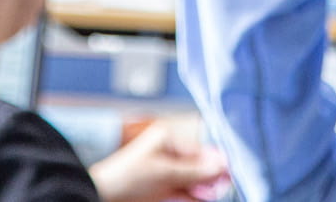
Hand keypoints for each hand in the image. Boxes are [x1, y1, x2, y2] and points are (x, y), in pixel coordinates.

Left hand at [88, 119, 230, 201]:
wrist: (102, 197)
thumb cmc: (127, 177)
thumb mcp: (166, 172)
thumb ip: (195, 171)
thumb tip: (222, 166)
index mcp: (169, 139)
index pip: (202, 150)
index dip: (218, 162)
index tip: (232, 172)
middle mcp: (170, 154)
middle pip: (201, 166)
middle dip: (213, 177)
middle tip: (226, 186)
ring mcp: (167, 173)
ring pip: (196, 182)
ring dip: (206, 189)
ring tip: (218, 193)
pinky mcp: (164, 190)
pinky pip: (186, 193)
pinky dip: (195, 197)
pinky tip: (205, 198)